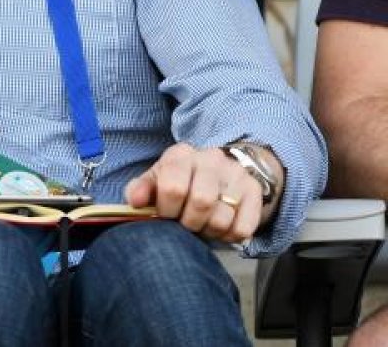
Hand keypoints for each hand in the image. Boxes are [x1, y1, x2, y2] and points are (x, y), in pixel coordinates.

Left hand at [124, 143, 263, 243]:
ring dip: (208, 231)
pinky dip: (228, 236)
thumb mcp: (156, 181)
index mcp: (181, 154)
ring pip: (222, 218)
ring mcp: (235, 174)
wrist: (219, 173)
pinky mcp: (254, 191)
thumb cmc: (180, 181)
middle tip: (185, 224)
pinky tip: (221, 228)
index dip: (166, 210)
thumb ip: (140, 190)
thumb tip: (136, 201)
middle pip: (201, 203)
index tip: (165, 216)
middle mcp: (210, 159)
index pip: (173, 187)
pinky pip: (242, 228)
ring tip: (202, 225)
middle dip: (189, 223)